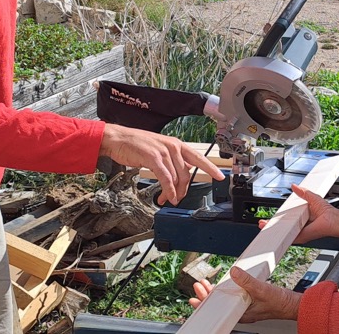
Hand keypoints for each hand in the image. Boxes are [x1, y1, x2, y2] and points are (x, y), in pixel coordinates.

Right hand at [99, 124, 223, 205]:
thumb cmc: (136, 145)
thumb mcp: (159, 151)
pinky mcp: (153, 157)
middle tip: (177, 198)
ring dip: (173, 192)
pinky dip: (168, 190)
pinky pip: (165, 178)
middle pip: (186, 173)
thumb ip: (172, 161)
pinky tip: (167, 196)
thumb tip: (181, 175)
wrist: (118, 139)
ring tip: (166, 199)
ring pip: (176, 177)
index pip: (198, 157)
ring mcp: (163, 151)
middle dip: (183, 189)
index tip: (220, 176)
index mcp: (176, 144)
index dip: (210, 167)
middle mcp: (172, 146)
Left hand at [188, 266, 300, 322]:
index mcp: (242, 313)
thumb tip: (234, 272)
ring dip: (215, 292)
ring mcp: (245, 307)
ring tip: (207, 285)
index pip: (218, 310)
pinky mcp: (249, 302)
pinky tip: (224, 286)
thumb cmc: (280, 303)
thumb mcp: (263, 289)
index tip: (196, 295)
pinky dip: (226, 291)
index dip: (205, 302)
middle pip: (219, 305)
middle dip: (207, 295)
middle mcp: (242, 312)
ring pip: (225, 301)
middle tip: (198, 285)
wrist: (292, 304)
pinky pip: (233, 297)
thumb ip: (247, 281)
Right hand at [258, 185, 338, 242]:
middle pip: (282, 228)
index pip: (286, 220)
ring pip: (283, 234)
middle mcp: (300, 227)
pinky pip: (289, 239)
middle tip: (262, 223)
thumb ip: (302, 192)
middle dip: (270, 226)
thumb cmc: (327, 212)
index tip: (269, 218)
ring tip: (263, 226)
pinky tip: (272, 234)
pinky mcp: (301, 237)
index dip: (277, 219)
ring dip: (272, 231)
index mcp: (301, 219)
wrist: (334, 220)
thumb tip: (294, 186)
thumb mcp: (311, 198)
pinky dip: (280, 237)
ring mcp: (300, 233)